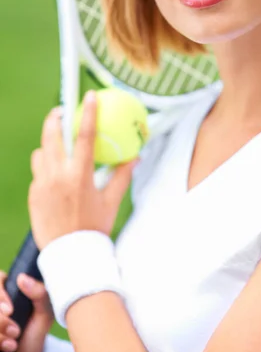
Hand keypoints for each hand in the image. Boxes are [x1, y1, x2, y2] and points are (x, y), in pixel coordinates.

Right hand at [0, 270, 52, 351]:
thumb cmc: (34, 334)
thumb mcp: (43, 314)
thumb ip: (40, 294)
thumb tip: (22, 277)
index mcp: (11, 291)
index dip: (0, 293)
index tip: (10, 310)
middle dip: (1, 319)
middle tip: (15, 331)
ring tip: (13, 342)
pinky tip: (7, 347)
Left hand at [28, 92, 136, 250]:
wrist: (69, 256)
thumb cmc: (94, 228)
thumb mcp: (111, 201)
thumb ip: (122, 176)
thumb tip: (136, 157)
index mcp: (80, 176)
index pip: (84, 135)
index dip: (87, 112)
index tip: (89, 95)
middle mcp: (57, 177)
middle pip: (52, 135)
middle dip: (55, 118)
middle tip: (61, 112)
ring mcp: (41, 185)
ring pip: (41, 152)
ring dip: (49, 145)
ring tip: (58, 147)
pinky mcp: (33, 195)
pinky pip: (38, 172)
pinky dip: (46, 168)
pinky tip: (56, 176)